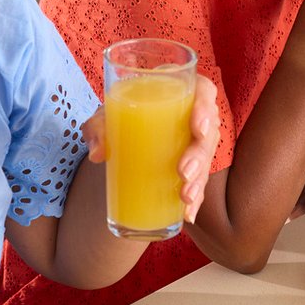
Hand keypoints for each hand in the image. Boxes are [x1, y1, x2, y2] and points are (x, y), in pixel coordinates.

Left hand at [81, 76, 219, 221]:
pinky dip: (194, 199)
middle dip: (200, 154)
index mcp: (176, 94)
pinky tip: (187, 214)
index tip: (197, 126)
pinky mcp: (190, 169)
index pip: (203, 91)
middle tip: (184, 172)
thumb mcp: (102, 120)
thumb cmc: (114, 121)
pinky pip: (198, 183)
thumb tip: (98, 153)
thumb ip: (97, 129)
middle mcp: (191, 118)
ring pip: (206, 160)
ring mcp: (192, 145)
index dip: (206, 106)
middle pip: (207, 131)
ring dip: (200, 180)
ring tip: (185, 197)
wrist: (116, 143)